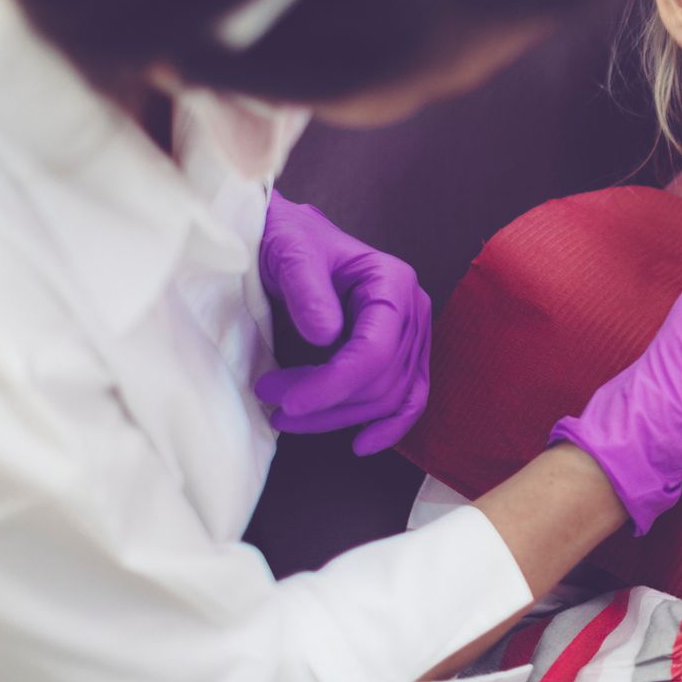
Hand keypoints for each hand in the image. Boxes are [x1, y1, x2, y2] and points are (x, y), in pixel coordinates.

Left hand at [252, 192, 432, 455]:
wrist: (292, 238)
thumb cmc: (289, 239)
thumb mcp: (289, 252)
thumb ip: (307, 290)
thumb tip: (326, 336)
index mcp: (393, 283)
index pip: (376, 351)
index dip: (333, 385)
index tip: (286, 402)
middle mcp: (412, 310)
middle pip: (384, 381)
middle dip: (327, 402)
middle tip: (269, 399)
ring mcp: (412, 334)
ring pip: (391, 397)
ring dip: (340, 417)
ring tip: (286, 416)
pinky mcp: (402, 353)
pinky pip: (408, 398)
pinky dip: (389, 425)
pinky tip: (361, 443)